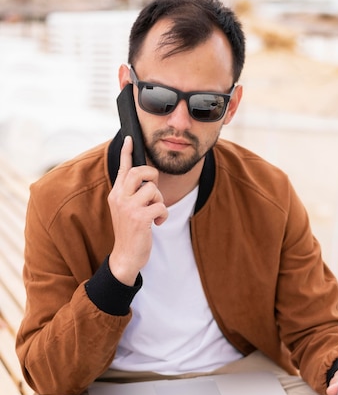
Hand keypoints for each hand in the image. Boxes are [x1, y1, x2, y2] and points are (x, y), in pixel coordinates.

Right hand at [108, 136, 167, 284]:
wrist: (125, 256)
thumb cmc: (129, 232)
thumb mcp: (125, 209)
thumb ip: (130, 194)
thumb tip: (143, 178)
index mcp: (116, 194)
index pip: (122, 169)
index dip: (126, 152)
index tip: (130, 138)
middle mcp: (120, 198)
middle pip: (139, 172)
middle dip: (152, 176)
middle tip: (154, 188)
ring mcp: (129, 208)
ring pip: (153, 190)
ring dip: (159, 201)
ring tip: (154, 213)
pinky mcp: (140, 218)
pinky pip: (160, 206)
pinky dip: (163, 215)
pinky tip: (157, 223)